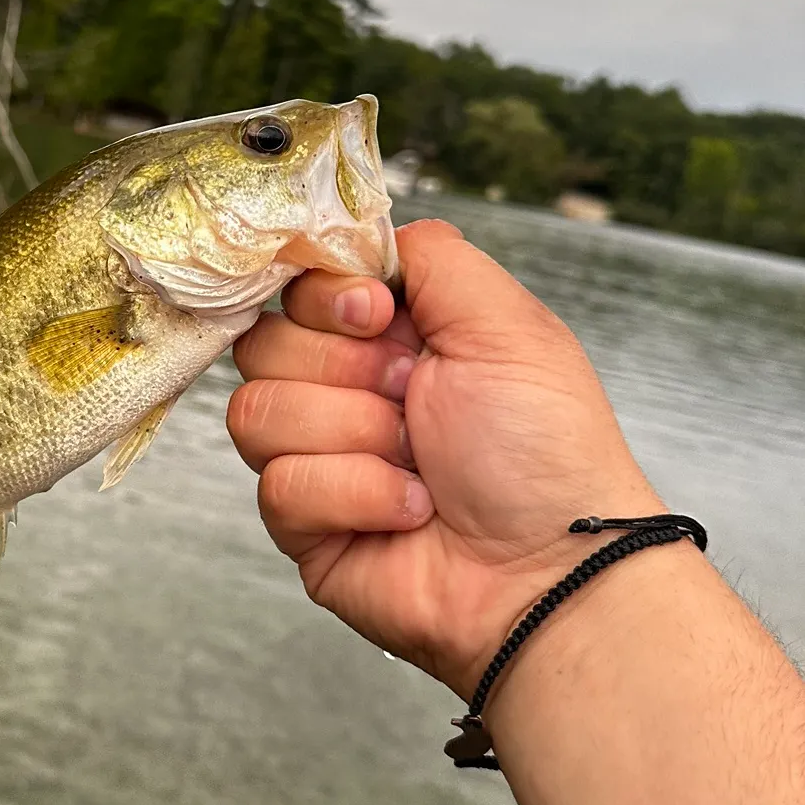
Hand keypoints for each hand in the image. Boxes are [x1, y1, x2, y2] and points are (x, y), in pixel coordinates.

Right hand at [229, 219, 665, 699]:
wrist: (548, 570)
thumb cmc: (544, 450)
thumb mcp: (505, 322)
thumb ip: (429, 254)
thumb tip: (357, 234)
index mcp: (387, 333)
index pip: (295, 284)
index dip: (323, 295)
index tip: (373, 312)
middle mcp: (344, 388)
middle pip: (262, 344)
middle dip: (344, 370)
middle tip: (413, 398)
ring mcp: (318, 456)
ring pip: (256, 413)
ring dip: (351, 435)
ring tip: (417, 463)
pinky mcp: (302, 523)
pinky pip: (278, 485)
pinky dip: (353, 493)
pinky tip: (408, 511)